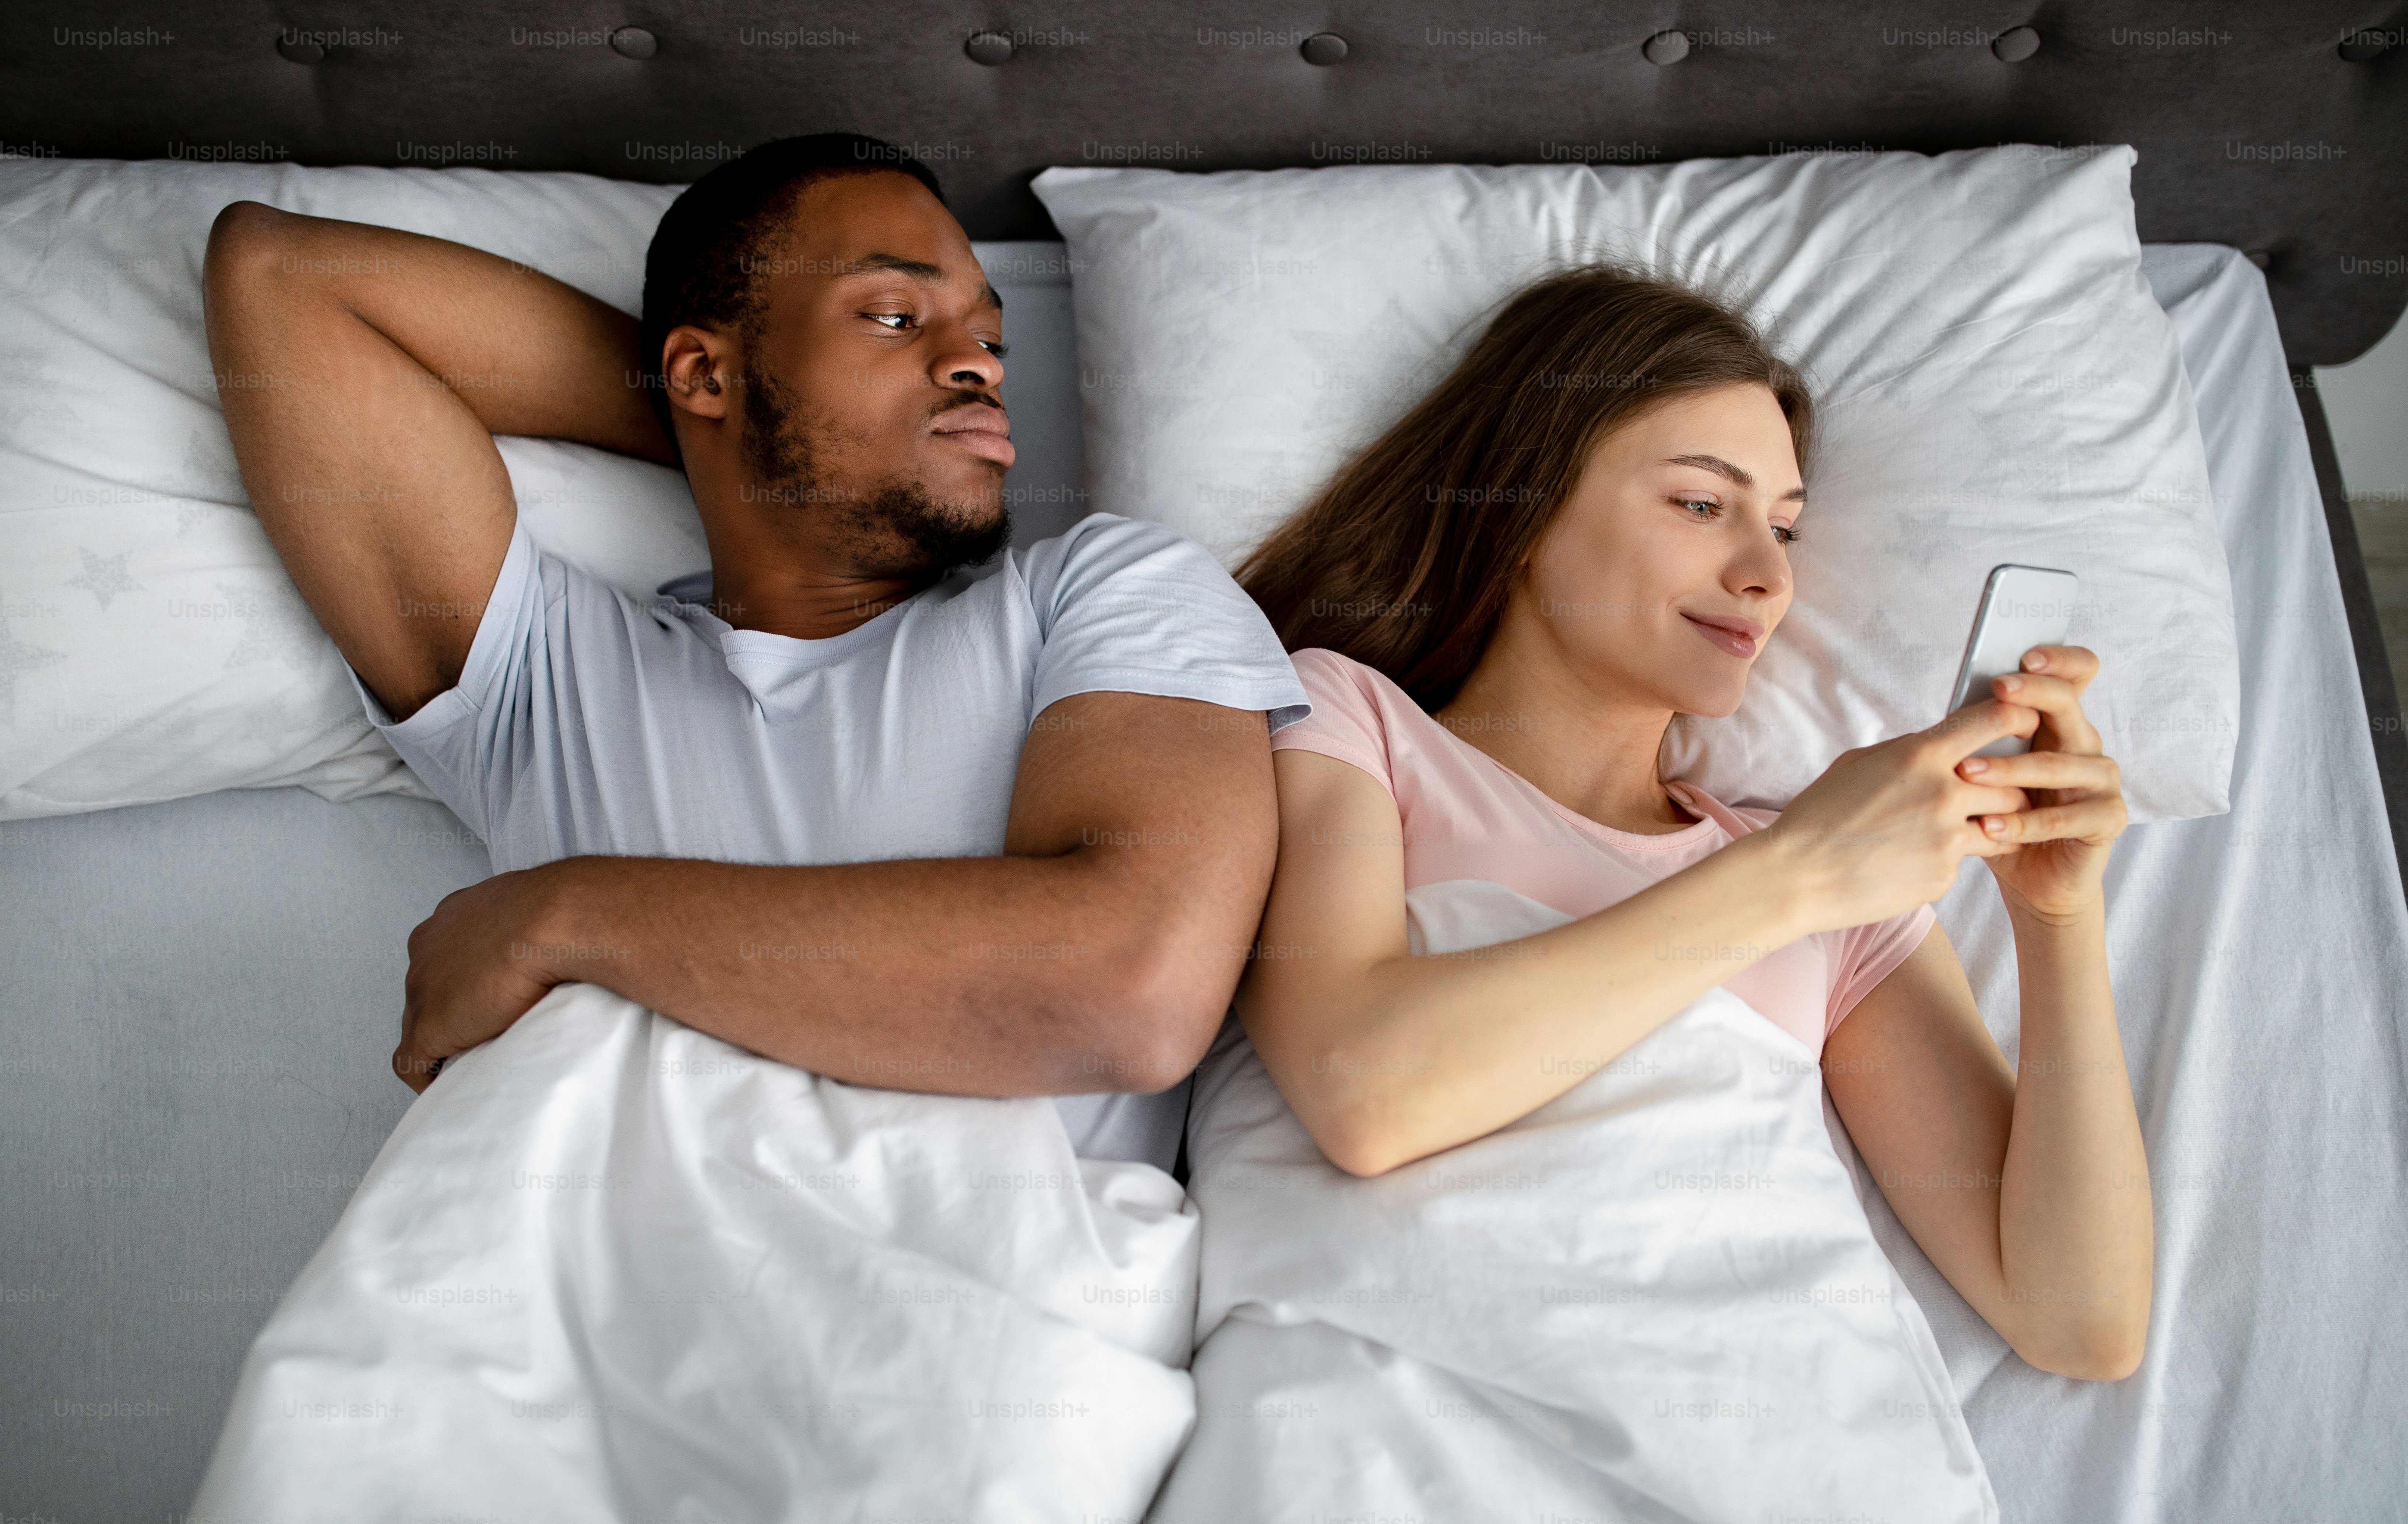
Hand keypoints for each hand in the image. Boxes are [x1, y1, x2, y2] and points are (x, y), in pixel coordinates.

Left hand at [392, 864, 570, 1091]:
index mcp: (452, 917)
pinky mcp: (429, 1025)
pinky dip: (426, 1076)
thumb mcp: (539, 907)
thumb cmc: (561, 911)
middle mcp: (428, 948)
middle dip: (451, 1009)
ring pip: (417, 1023)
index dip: (462, 982)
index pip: (443, 957)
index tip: (485, 997)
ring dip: (443, 1041)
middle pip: (427, 989)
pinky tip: (448, 1086)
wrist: (555, 922)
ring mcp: (422, 988)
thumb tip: (553, 940)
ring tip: (475, 1056)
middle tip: (486, 1029)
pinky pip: (411, 1061)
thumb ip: (527, 924)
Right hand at [1746, 697, 2036, 933]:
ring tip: (1965, 827)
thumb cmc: (1820, 815)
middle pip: (2015, 782)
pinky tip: (1914, 858)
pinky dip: (1949, 858)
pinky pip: (1966, 861)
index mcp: (1921, 756)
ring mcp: (1947, 839)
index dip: (2021, 718)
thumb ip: (1910, 750)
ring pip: (2005, 825)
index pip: (1996, 720)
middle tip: (1993, 793)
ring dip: (1994, 824)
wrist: (1796, 877)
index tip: (2024, 725)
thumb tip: (1944, 743)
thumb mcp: (1859, 763)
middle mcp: (1943, 794)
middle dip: (2011, 787)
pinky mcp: (1944, 876)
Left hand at [1955, 645, 2126, 921]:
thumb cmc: (2002, 815)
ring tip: (1966, 773)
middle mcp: (2086, 744)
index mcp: (2060, 723)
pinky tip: (1989, 826)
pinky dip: (2024, 823)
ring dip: (2011, 768)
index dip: (2059, 660)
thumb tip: (1949, 708)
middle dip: (2033, 694)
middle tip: (1998, 690)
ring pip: (2061, 764)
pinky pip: (2066, 818)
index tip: (2024, 654)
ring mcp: (2103, 782)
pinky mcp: (2107, 820)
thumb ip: (1981, 737)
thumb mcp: (1987, 772)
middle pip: (2069, 705)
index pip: (2076, 675)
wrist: (2031, 878)